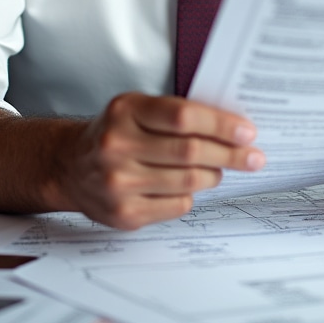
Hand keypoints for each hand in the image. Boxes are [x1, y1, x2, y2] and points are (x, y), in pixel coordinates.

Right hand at [58, 93, 263, 229]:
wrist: (70, 166)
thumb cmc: (115, 133)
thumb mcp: (137, 108)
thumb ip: (176, 113)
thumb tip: (232, 128)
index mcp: (125, 111)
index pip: (183, 117)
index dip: (221, 125)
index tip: (247, 132)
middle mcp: (117, 146)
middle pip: (191, 152)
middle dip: (231, 155)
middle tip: (254, 157)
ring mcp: (118, 183)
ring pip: (188, 181)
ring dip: (214, 175)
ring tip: (219, 170)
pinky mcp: (124, 213)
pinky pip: (177, 205)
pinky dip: (191, 195)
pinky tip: (188, 187)